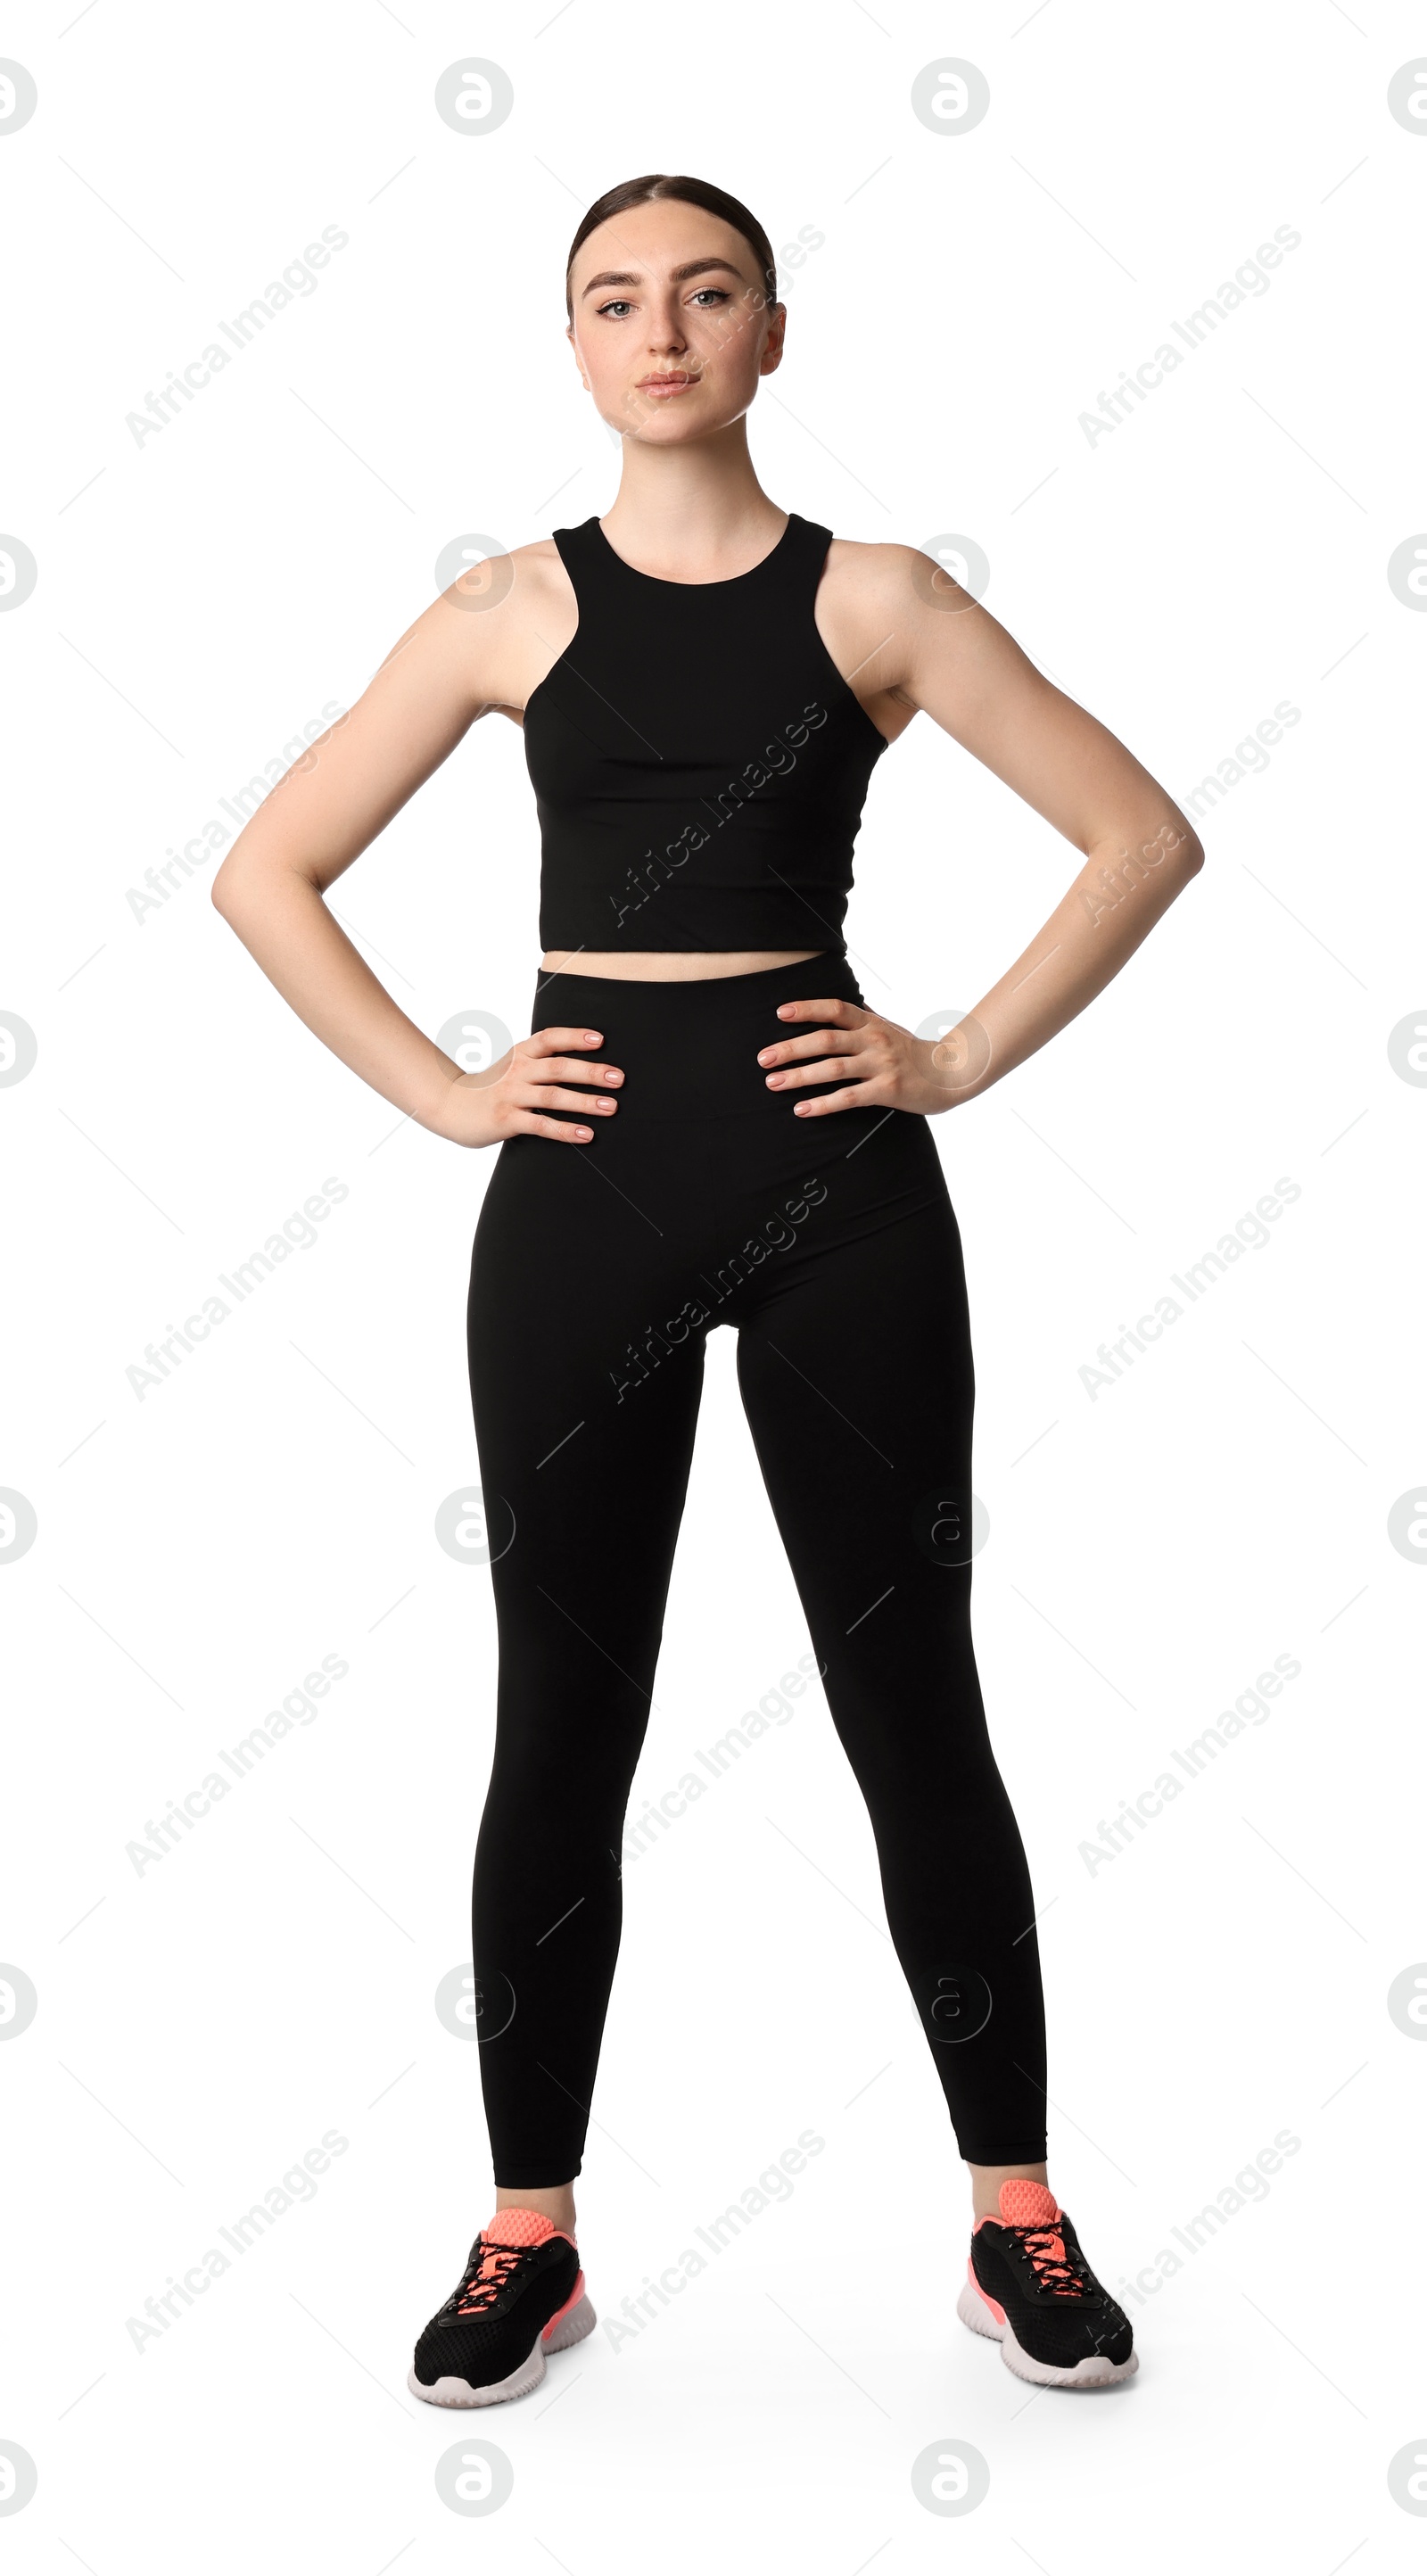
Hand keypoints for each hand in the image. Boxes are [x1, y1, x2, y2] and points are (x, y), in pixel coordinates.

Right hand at [433, 1025, 622, 1147]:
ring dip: (586, 1102)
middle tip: (618, 1078)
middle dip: (591, 1072)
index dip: (575, 1037)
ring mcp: (511, 1095)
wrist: (449, 1106)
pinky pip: (542, 1125)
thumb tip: (582, 1064)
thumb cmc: (490, 1087)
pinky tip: (586, 1134)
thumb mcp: (512, 1066)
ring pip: (554, 1096)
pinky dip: (566, 1130)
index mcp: (520, 1053)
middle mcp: (517, 1070)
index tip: (600, 1039)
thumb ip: (539, 1062)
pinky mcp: (507, 1120)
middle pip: (559, 1067)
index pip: (550, 1038)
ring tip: (611, 1107)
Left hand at [756, 996, 986, 1118]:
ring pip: (833, 1068)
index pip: (835, 1009)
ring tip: (774, 1083)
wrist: (951, 1073)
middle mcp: (874, 1040)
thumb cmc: (914, 1052)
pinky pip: (848, 1097)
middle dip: (791, 1049)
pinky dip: (823, 1104)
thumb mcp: (890, 1028)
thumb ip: (865, 1019)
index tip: (780, 1013)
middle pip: (826, 1040)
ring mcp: (881, 1065)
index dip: (807, 1008)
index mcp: (872, 1022)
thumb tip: (841, 1006)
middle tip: (764, 1059)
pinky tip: (802, 1109)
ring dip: (799, 1076)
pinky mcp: (887, 1090)